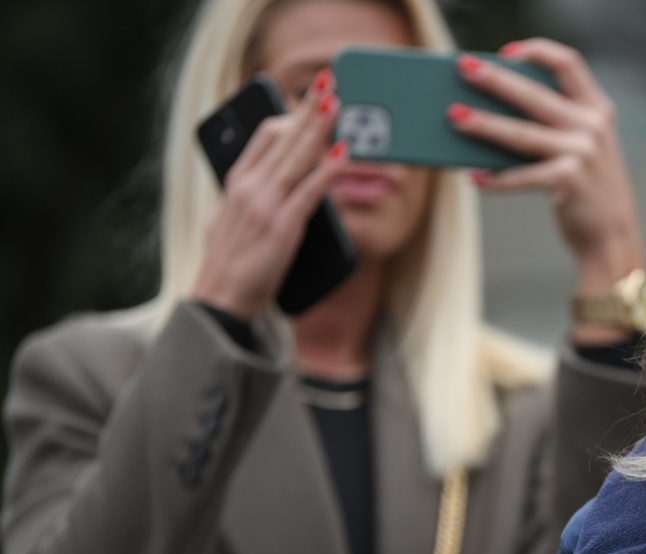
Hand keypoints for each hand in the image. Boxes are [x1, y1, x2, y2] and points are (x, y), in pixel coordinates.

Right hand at [192, 70, 347, 321]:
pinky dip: (329, 167)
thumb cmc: (229, 264)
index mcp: (235, 183)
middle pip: (282, 135)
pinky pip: (312, 190)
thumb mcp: (230, 220)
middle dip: (307, 107)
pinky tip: (344, 151)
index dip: (288, 114)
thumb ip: (250, 198)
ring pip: (298, 155)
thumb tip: (272, 185)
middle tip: (328, 82)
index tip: (308, 101)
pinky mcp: (284, 226)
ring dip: (320, 126)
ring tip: (338, 103)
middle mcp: (250, 187)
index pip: (263, 136)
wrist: (219, 299)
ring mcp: (266, 204)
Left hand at [449, 41, 645, 305]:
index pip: (568, 63)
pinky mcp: (569, 180)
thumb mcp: (584, 146)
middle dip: (496, 80)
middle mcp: (592, 126)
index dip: (537, 51)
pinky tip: (475, 178)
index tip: (506, 52)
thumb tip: (493, 109)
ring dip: (485, 125)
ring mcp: (582, 153)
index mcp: (597, 109)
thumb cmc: (588, 187)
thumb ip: (554, 123)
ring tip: (455, 117)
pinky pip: (522, 176)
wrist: (612, 236)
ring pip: (522, 134)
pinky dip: (496, 179)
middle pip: (535, 93)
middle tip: (464, 69)